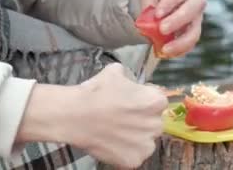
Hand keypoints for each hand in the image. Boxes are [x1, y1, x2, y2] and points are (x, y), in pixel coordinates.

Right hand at [16, 63, 167, 168]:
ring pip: (145, 141)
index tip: (131, 104)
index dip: (143, 102)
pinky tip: (111, 143)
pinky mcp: (134, 161)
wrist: (75, 115)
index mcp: (156, 101)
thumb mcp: (116, 72)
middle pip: (153, 123)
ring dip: (135, 138)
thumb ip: (129, 78)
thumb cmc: (96, 91)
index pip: (157, 102)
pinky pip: (134, 156)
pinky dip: (124, 152)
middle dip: (141, 121)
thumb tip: (129, 81)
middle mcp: (156, 124)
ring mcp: (146, 145)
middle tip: (122, 118)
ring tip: (116, 132)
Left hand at [135, 0, 206, 57]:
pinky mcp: (192, 32)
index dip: (170, 2)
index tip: (157, 14)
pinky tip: (165, 53)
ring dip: (180, 41)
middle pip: (193, 9)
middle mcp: (196, 0)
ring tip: (164, 49)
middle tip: (161, 29)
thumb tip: (148, 15)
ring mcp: (196, 17)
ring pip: (195, 31)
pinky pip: (190, 43)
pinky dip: (179, 50)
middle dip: (177, 20)